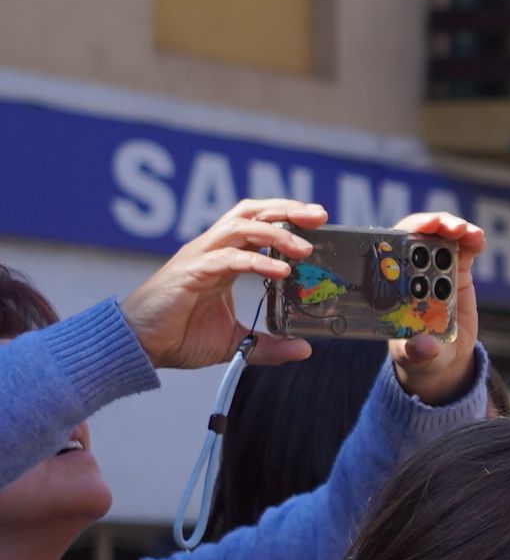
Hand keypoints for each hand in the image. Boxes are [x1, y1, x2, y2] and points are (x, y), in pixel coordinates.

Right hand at [122, 197, 317, 372]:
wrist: (140, 346)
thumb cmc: (178, 335)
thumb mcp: (236, 342)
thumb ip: (270, 345)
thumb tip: (304, 349)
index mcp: (224, 259)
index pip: (258, 224)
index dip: (286, 217)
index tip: (318, 221)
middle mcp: (212, 251)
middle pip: (251, 213)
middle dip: (286, 209)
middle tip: (319, 216)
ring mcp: (200, 258)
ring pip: (240, 227)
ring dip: (276, 233)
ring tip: (304, 248)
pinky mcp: (190, 272)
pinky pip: (228, 257)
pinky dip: (257, 261)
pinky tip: (281, 271)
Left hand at [383, 213, 485, 403]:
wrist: (443, 359)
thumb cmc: (419, 356)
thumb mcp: (416, 358)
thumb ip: (418, 353)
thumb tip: (424, 347)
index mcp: (389, 286)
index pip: (386, 252)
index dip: (396, 237)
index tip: (411, 234)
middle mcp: (408, 272)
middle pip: (412, 236)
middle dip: (427, 225)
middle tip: (444, 226)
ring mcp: (432, 269)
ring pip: (438, 236)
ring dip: (451, 227)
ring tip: (468, 233)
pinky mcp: (456, 270)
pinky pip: (463, 249)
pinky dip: (471, 240)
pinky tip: (479, 239)